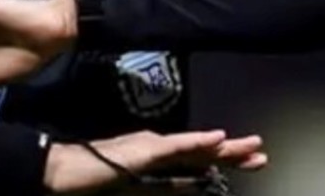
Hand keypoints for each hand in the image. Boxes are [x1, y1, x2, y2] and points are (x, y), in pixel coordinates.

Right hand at [43, 130, 266, 193]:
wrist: (63, 169)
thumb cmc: (91, 175)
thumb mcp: (132, 184)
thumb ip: (158, 182)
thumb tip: (187, 185)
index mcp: (155, 156)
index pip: (197, 158)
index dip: (223, 158)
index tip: (249, 159)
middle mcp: (157, 148)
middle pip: (203, 151)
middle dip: (233, 153)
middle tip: (262, 152)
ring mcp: (151, 147)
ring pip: (196, 147)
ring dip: (225, 148)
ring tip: (252, 146)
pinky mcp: (143, 151)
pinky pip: (176, 148)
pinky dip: (198, 143)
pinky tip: (217, 139)